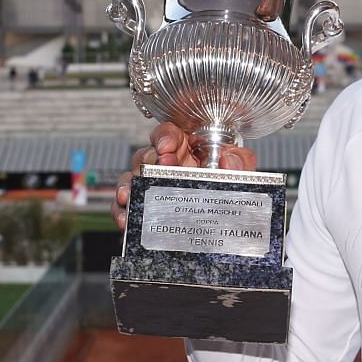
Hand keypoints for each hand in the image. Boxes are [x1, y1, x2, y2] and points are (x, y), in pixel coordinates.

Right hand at [115, 122, 259, 228]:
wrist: (224, 228)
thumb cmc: (225, 190)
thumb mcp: (237, 173)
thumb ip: (239, 162)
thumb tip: (229, 158)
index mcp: (186, 151)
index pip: (169, 134)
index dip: (165, 136)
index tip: (166, 146)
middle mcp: (166, 166)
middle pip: (147, 155)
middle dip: (150, 161)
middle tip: (159, 170)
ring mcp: (153, 187)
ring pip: (131, 179)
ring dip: (129, 185)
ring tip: (131, 195)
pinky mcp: (143, 209)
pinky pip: (125, 207)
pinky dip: (122, 211)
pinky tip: (126, 217)